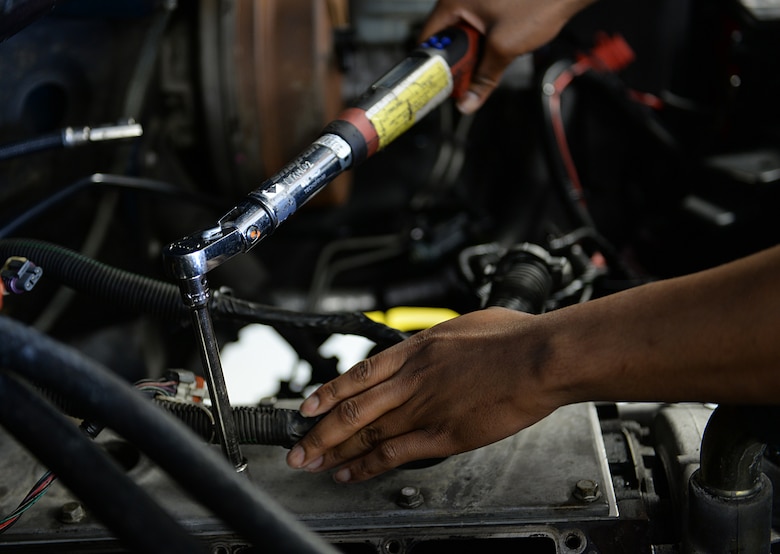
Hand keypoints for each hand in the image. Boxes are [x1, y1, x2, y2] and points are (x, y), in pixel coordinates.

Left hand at [286, 307, 563, 482]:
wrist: (538, 357)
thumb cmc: (512, 338)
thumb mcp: (464, 326)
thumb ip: (439, 342)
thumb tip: (431, 347)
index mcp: (416, 349)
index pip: (358, 374)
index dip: (328, 393)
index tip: (307, 407)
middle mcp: (411, 379)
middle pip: (352, 409)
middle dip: (318, 432)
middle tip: (297, 448)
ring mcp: (424, 408)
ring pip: (365, 433)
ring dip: (334, 452)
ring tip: (312, 465)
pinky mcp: (443, 435)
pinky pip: (394, 453)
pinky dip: (368, 465)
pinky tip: (352, 474)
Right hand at [421, 0, 596, 112]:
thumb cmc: (538, 2)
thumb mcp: (504, 48)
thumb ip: (482, 79)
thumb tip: (468, 102)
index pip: (427, 38)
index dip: (433, 65)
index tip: (441, 83)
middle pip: (446, 38)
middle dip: (458, 60)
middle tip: (468, 78)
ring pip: (464, 34)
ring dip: (474, 52)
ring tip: (491, 59)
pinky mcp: (490, 2)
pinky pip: (478, 26)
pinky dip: (485, 41)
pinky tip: (499, 48)